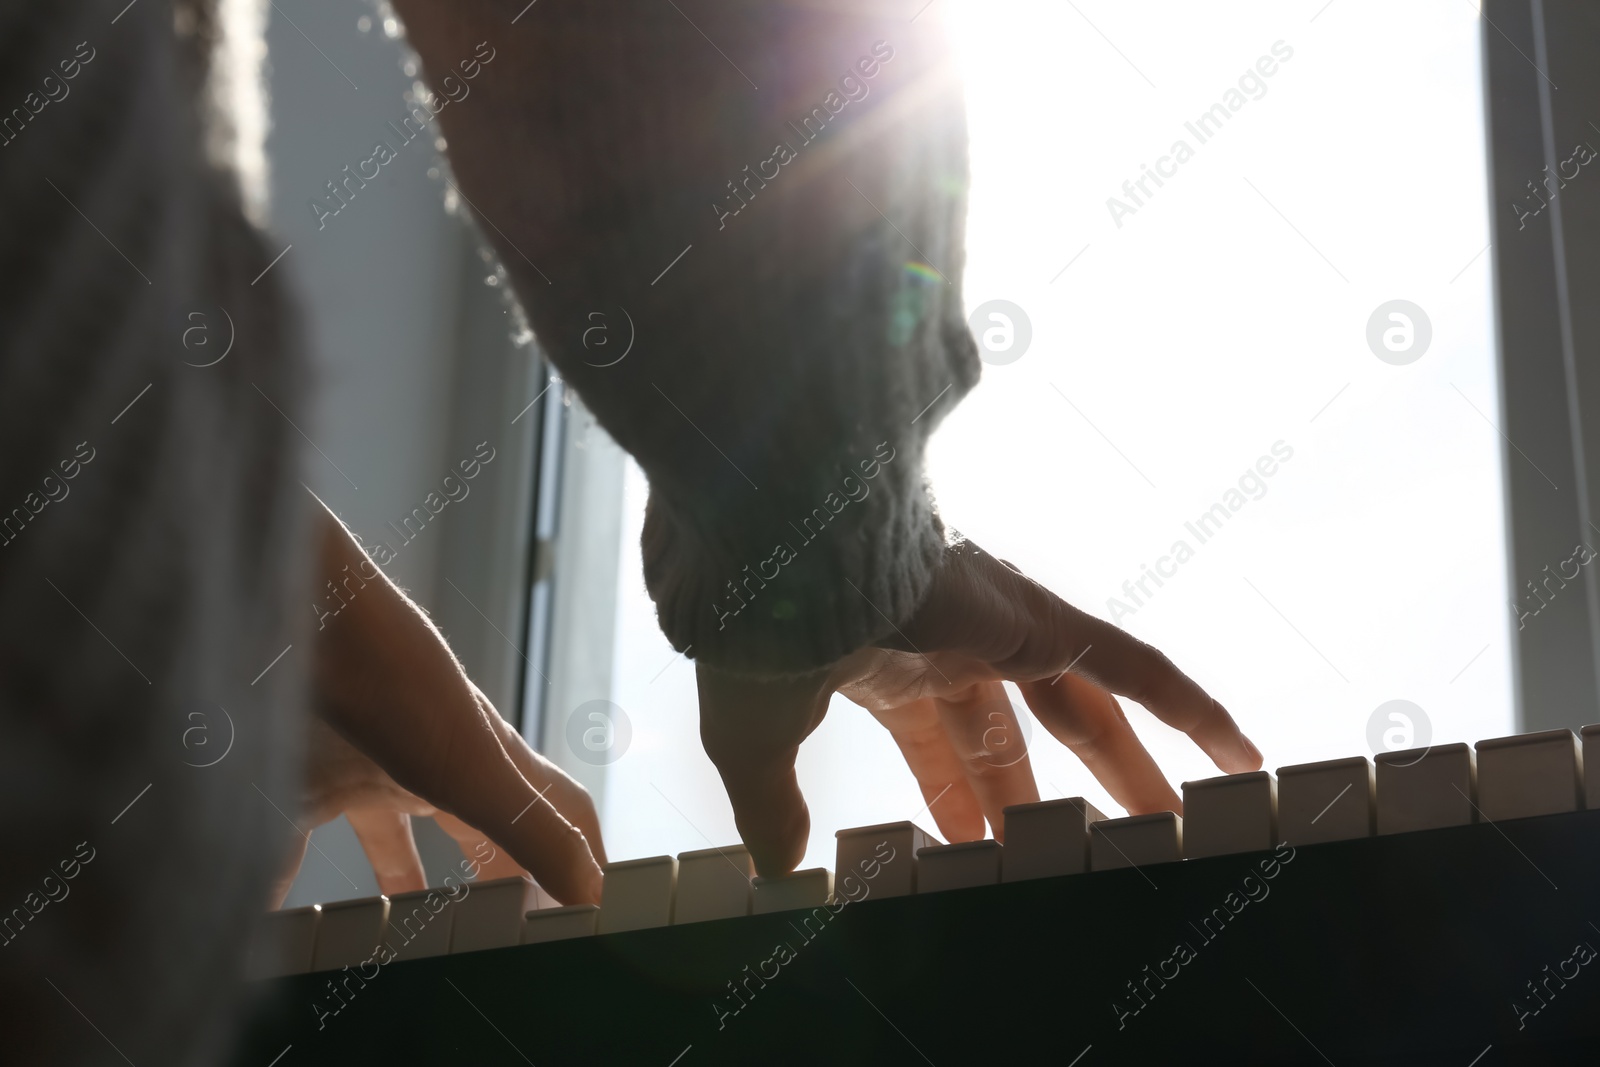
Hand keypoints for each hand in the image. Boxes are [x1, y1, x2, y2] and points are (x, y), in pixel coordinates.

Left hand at [267, 684, 601, 908]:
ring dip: (403, 879)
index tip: (593, 902)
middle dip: (495, 877)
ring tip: (400, 932)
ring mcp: (369, 763)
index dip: (583, 851)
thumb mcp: (475, 774)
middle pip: (479, 828)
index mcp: (491, 762)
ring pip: (395, 834)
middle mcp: (436, 761)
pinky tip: (273, 912)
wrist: (298, 618)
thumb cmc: (394, 682)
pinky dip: (291, 878)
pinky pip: (302, 835)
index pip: (558, 808)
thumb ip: (532, 832)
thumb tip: (591, 894)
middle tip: (502, 930)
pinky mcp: (307, 770)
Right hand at [697, 536, 1261, 875]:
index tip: (978, 854)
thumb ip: (773, 804)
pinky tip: (1241, 752)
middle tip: (1080, 851)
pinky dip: (1191, 705)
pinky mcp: (1040, 620)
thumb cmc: (757, 633)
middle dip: (1044, 797)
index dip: (962, 803)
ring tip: (1176, 829)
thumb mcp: (755, 738)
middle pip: (1020, 735)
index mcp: (885, 664)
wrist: (778, 558)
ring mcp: (1000, 630)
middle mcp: (950, 644)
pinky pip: (1134, 665)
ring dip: (1131, 769)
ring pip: (1087, 711)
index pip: (940, 747)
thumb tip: (773, 868)